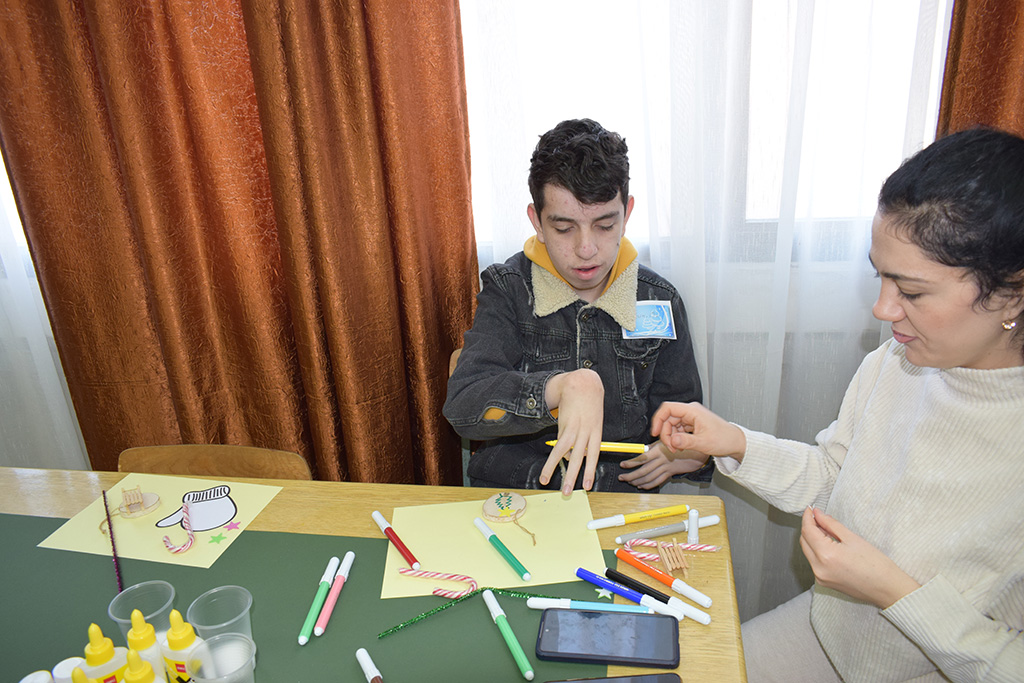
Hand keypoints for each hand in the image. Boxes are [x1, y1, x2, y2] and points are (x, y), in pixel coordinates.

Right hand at [540, 369, 603, 493]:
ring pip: (564, 453)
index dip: (590, 471)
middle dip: (574, 476)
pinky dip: (553, 455)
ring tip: (547, 481)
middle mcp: (587, 432)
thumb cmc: (589, 404)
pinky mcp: (564, 424)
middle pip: (580, 458)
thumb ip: (584, 439)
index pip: (594, 456)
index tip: (587, 486)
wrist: (583, 384)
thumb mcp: (592, 422)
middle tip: (567, 492)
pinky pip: (558, 444)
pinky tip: (548, 465)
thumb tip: (570, 457)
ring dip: (554, 468)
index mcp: (597, 433)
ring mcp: (575, 428)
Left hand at [618, 442, 708, 489]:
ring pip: (649, 478)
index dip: (631, 463)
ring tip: (630, 482)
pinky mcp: (670, 473)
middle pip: (643, 471)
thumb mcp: (664, 441)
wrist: (695, 450)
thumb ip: (652, 448)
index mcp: (658, 451)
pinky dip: (648, 485)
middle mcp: (661, 460)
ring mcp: (666, 468)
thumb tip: (641, 451)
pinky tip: (642, 485)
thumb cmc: (680, 443)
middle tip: (622, 477)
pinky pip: (658, 481)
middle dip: (630, 475)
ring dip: (638, 481)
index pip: (641, 459)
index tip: (623, 465)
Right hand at [650, 402, 745, 458]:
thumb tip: (672, 440)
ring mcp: (691, 418)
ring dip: (671, 438)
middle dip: (666, 434)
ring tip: (677, 449)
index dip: (658, 420)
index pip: (667, 408)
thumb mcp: (703, 442)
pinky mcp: (692, 424)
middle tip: (671, 448)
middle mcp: (690, 412)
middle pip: (668, 419)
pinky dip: (676, 438)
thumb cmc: (724, 439)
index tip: (655, 433)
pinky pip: (678, 429)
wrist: (735, 442)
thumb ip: (685, 441)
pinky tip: (681, 446)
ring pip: (672, 425)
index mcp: (692, 410)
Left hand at [799, 507, 919, 608]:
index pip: (808, 531)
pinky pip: (814, 562)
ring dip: (812, 539)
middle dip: (809, 527)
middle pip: (804, 542)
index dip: (807, 517)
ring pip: (808, 552)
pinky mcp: (824, 582)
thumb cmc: (876, 564)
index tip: (810, 508)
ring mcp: (820, 577)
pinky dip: (817, 551)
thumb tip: (817, 514)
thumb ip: (831, 524)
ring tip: (825, 529)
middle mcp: (819, 568)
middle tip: (818, 516)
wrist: (888, 589)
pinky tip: (828, 544)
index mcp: (826, 555)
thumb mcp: (853, 538)